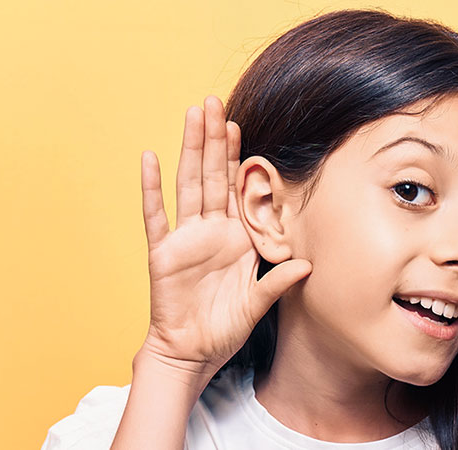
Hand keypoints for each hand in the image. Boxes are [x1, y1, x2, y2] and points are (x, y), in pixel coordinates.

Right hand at [137, 95, 310, 380]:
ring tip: (192, 115)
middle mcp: (210, 231)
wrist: (192, 353)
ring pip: (188, 184)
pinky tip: (149, 158)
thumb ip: (279, 282)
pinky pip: (156, 215)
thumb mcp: (258, 303)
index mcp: (235, 237)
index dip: (237, 158)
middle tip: (213, 102)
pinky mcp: (163, 253)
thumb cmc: (225, 329)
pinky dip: (152, 188)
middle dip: (213, 139)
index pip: (236, 188)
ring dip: (190, 149)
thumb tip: (309, 265)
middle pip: (211, 175)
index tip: (240, 125)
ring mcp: (185, 239)